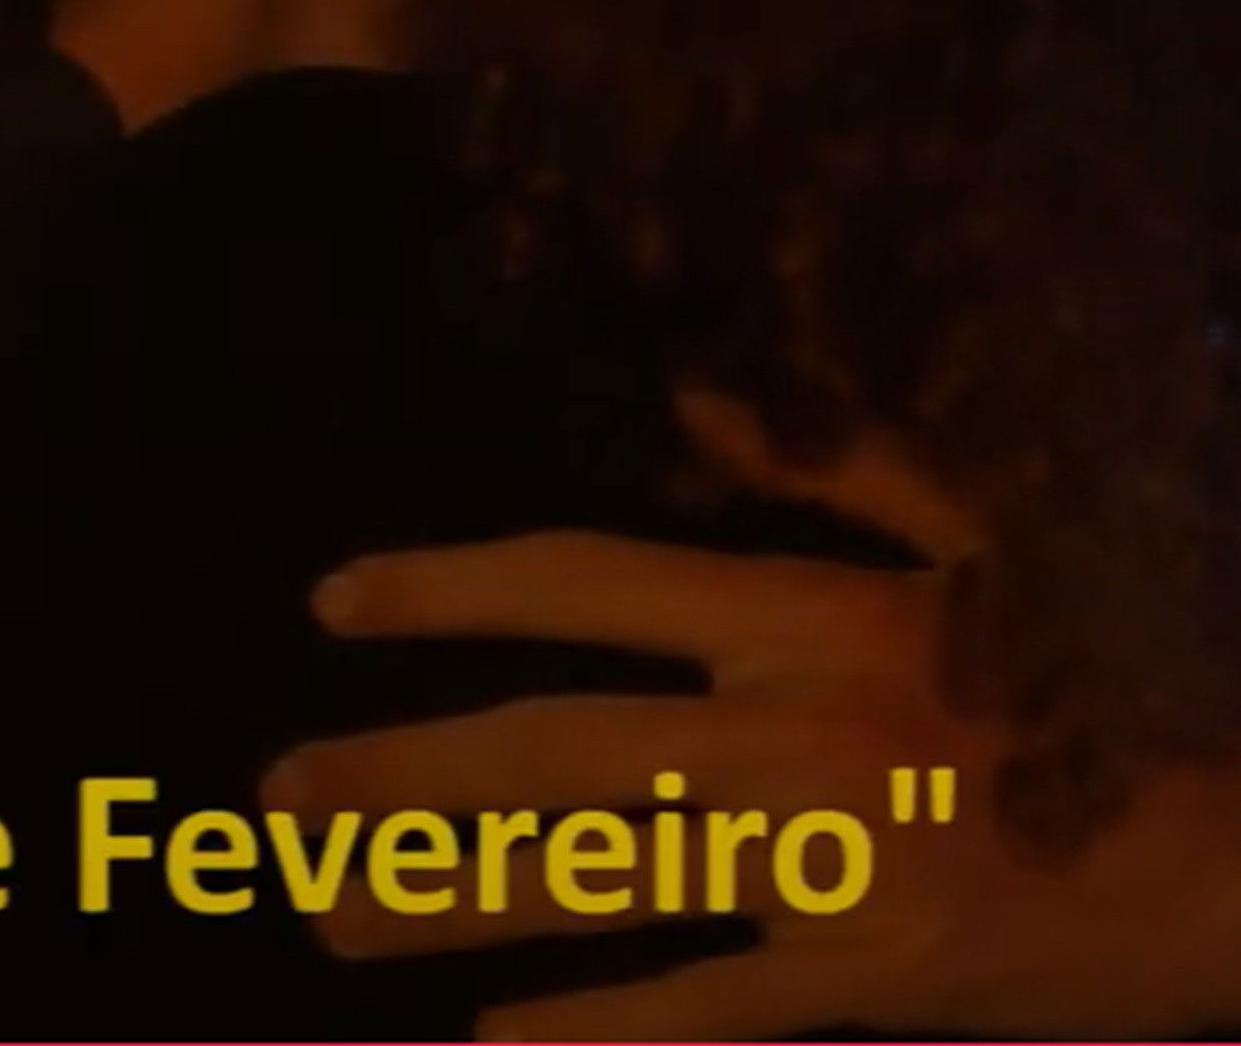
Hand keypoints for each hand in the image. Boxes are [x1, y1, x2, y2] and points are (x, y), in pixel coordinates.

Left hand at [263, 422, 1240, 1038]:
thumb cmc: (1108, 665)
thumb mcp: (983, 533)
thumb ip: (839, 460)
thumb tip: (694, 398)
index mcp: (810, 607)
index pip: (584, 580)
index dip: (448, 587)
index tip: (331, 600)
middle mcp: (793, 726)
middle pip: (550, 746)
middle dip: (398, 771)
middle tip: (271, 795)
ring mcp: (832, 862)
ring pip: (598, 880)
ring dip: (449, 898)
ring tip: (327, 914)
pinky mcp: (883, 980)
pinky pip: (708, 1012)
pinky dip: (599, 1037)